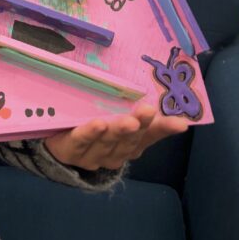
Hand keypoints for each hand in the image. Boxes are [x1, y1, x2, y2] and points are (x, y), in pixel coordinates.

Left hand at [43, 103, 188, 170]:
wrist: (57, 145)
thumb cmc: (91, 124)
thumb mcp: (113, 114)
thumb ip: (129, 106)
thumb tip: (149, 84)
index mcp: (129, 145)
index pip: (149, 137)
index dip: (163, 130)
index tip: (180, 123)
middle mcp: (114, 153)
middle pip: (129, 140)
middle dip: (140, 126)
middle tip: (149, 111)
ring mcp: (93, 155)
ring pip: (107, 142)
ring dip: (118, 131)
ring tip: (129, 121)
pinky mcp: (71, 151)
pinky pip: (81, 141)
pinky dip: (90, 133)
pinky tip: (98, 123)